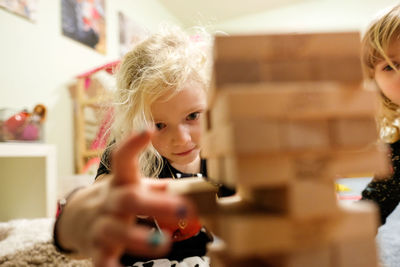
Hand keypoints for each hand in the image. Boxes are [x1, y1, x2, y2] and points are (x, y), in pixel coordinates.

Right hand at [56, 130, 195, 266]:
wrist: (77, 219)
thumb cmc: (115, 199)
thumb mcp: (131, 186)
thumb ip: (155, 186)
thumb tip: (183, 186)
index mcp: (120, 182)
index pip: (122, 159)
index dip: (133, 145)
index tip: (148, 131)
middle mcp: (110, 201)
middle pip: (128, 199)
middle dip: (155, 204)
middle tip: (183, 209)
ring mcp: (101, 225)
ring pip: (115, 230)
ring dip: (138, 237)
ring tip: (162, 244)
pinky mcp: (96, 248)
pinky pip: (102, 259)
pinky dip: (112, 266)